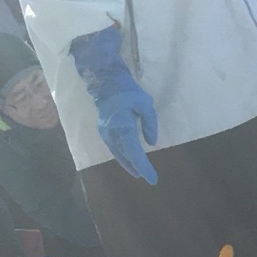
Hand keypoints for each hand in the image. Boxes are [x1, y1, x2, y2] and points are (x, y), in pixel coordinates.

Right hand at [69, 26, 158, 183]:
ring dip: (128, 163)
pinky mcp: (103, 129)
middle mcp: (111, 132)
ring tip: (138, 172)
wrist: (104, 78)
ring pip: (117, 153)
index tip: (152, 178)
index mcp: (122, 126)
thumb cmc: (126, 89)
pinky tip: (128, 158)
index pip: (134, 152)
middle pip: (125, 155)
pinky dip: (122, 155)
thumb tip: (150, 142)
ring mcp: (105, 131)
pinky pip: (114, 147)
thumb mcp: (145, 104)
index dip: (143, 166)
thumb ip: (150, 124)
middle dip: (136, 167)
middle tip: (148, 178)